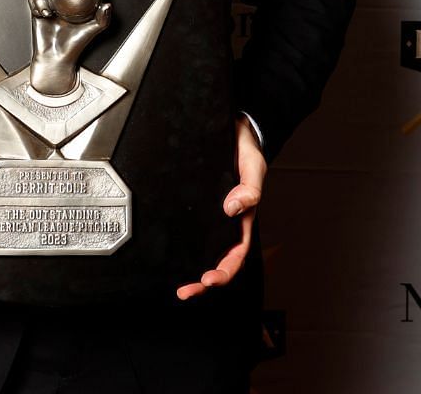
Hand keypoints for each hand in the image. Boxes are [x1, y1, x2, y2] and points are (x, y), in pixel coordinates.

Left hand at [176, 115, 265, 299]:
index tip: (211, 278)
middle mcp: (224, 222)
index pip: (236, 252)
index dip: (225, 270)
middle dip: (204, 282)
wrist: (232, 129)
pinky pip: (187, 233)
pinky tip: (166, 258)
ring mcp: (208, 218)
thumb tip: (233, 207)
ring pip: (200, 252)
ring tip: (179, 288)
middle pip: (217, 260)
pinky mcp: (193, 208)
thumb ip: (250, 187)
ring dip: (191, 272)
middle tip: (187, 291)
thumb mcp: (254, 165)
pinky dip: (178, 250)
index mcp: (241, 218)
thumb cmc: (247, 149)